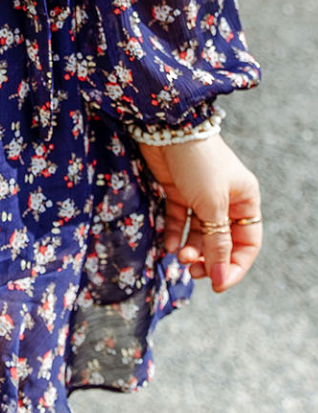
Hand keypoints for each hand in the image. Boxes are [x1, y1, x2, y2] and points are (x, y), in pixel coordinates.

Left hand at [137, 133, 262, 292]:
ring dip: (191, 248)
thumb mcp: (212, 205)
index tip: (216, 284)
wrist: (166, 128)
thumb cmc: (198, 163)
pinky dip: (175, 234)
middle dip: (209, 258)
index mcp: (246, 201)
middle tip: (192, 269)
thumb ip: (217, 242)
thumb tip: (220, 278)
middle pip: (222, 241)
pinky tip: (168, 245)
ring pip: (200, 234)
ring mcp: (201, 197)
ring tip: (179, 256)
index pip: (247, 244)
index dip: (234, 267)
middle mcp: (226, 200)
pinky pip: (180, 221)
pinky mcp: (178, 192)